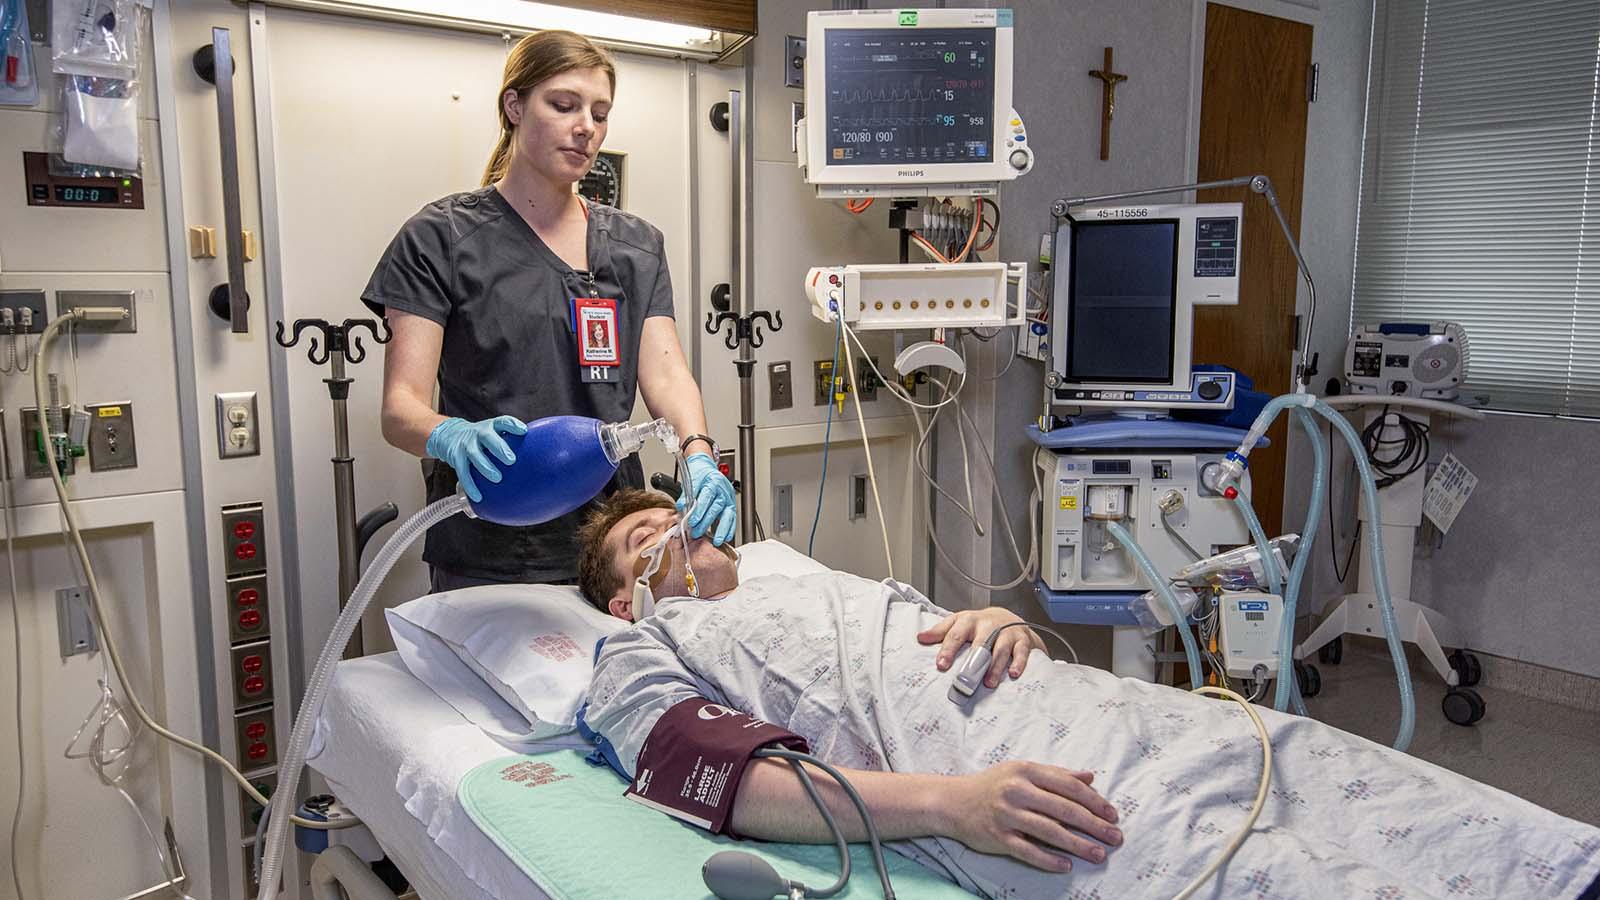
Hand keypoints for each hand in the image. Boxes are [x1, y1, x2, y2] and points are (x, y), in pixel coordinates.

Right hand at [425, 416, 526, 502]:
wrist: (449, 435)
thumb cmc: (480, 437)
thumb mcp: (493, 432)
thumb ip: (510, 441)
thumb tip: (536, 458)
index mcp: (491, 426)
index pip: (502, 422)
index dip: (512, 425)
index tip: (523, 431)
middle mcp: (478, 433)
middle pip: (487, 437)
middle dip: (499, 448)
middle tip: (511, 460)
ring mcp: (466, 445)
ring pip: (475, 455)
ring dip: (486, 467)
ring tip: (497, 478)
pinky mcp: (456, 457)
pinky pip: (463, 472)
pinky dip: (470, 485)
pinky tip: (478, 496)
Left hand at [678, 452, 735, 545]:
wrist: (706, 468)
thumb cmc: (699, 474)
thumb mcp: (691, 481)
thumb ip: (686, 496)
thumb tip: (681, 508)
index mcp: (713, 482)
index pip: (706, 498)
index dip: (699, 511)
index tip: (692, 522)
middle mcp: (723, 490)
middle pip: (716, 508)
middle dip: (706, 523)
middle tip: (697, 533)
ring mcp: (729, 498)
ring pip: (728, 515)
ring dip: (722, 529)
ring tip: (716, 540)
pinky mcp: (731, 505)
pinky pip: (732, 518)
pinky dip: (730, 528)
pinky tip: (726, 537)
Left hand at [919, 608, 1045, 687]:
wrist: (1007, 617)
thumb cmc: (979, 624)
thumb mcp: (958, 622)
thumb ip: (940, 631)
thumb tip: (920, 638)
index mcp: (968, 621)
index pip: (956, 634)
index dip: (948, 649)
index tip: (942, 664)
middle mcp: (988, 625)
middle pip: (980, 642)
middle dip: (972, 661)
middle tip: (965, 678)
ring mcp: (1006, 632)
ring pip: (1000, 649)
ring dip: (995, 667)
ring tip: (988, 683)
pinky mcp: (1022, 640)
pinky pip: (1021, 652)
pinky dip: (1018, 663)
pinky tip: (1012, 674)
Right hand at [945, 761, 1121, 871]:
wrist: (952, 802)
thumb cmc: (992, 785)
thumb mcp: (1022, 771)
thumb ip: (1056, 774)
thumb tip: (1090, 777)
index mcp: (1026, 771)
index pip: (1068, 786)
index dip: (1094, 801)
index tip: (1112, 814)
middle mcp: (1017, 790)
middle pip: (1064, 810)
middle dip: (1094, 825)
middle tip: (1115, 837)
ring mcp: (1007, 814)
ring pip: (1050, 832)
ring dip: (1078, 845)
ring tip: (1098, 854)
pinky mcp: (998, 837)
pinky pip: (1028, 851)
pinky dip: (1049, 859)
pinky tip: (1066, 865)